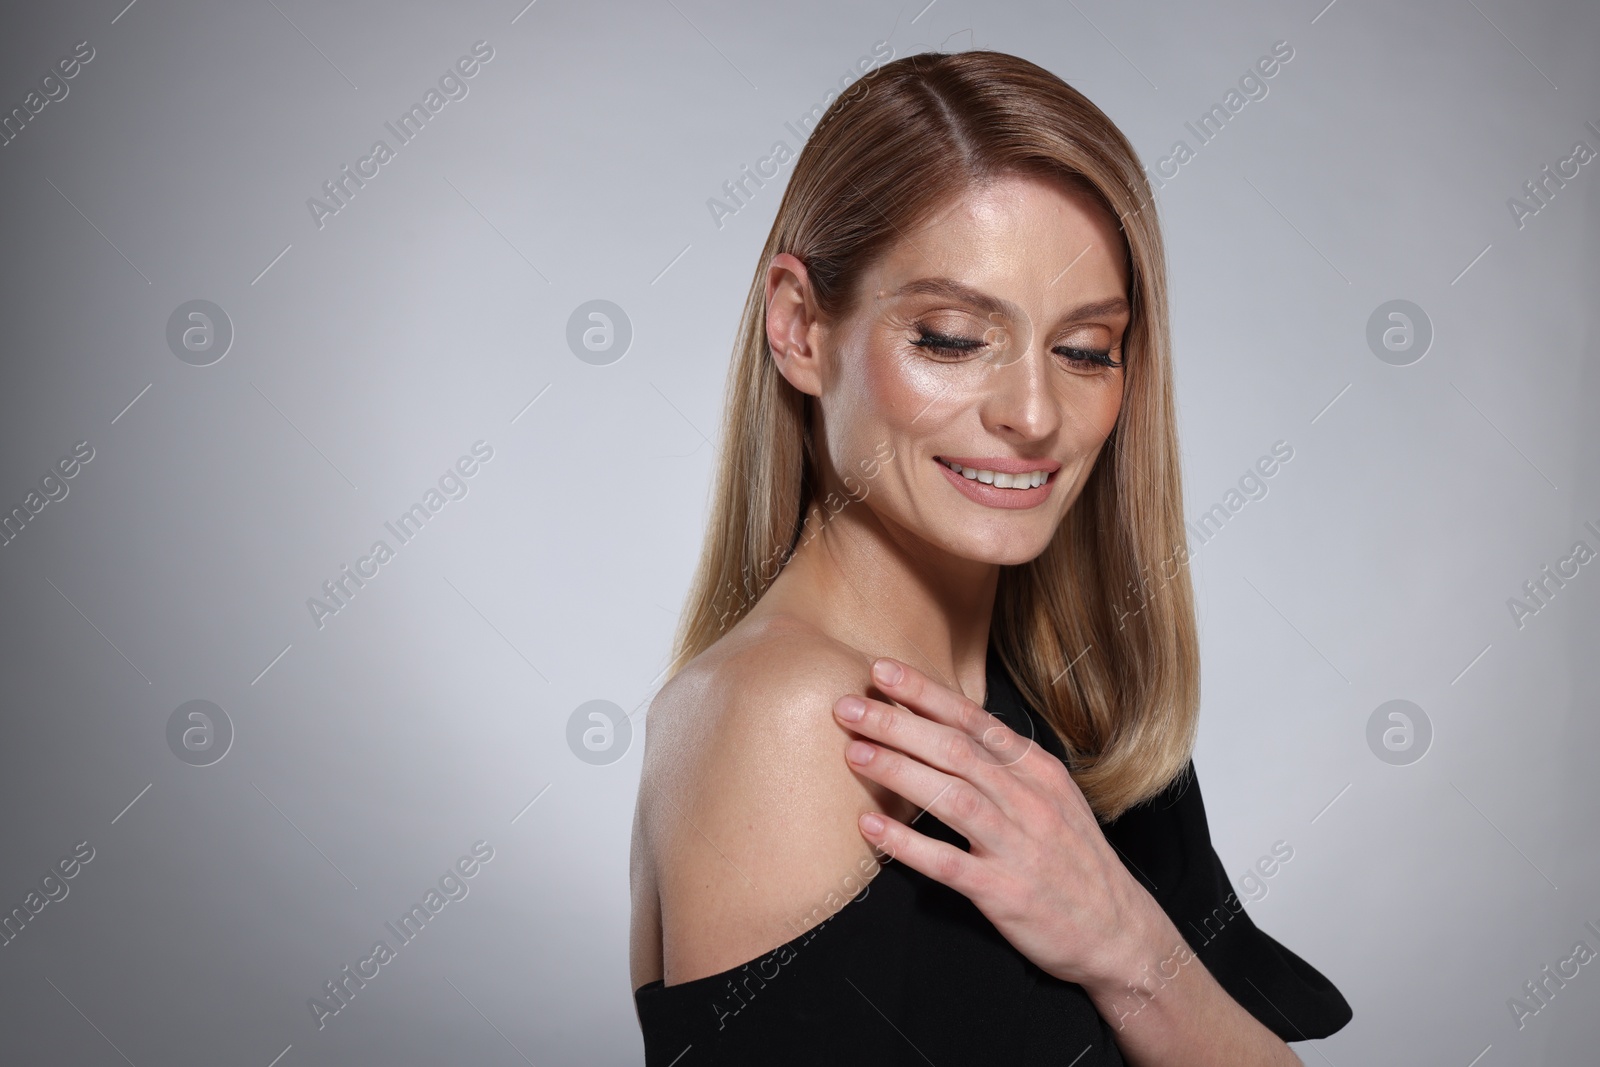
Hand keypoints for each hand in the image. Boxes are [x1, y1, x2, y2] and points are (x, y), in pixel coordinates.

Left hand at [834, 656, 1172, 990]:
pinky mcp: (1004, 890)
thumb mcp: (1052, 796)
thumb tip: (947, 728)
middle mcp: (1029, 799)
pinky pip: (947, 862)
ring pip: (952, 796)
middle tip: (848, 706)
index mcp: (1037, 770)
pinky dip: (907, 843)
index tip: (882, 670)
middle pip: (955, 749)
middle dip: (898, 723)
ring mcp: (1017, 844)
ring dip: (899, 770)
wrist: (1119, 931)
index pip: (973, 719)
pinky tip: (870, 828)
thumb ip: (1005, 764)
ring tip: (855, 753)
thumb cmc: (1072, 859)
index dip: (925, 693)